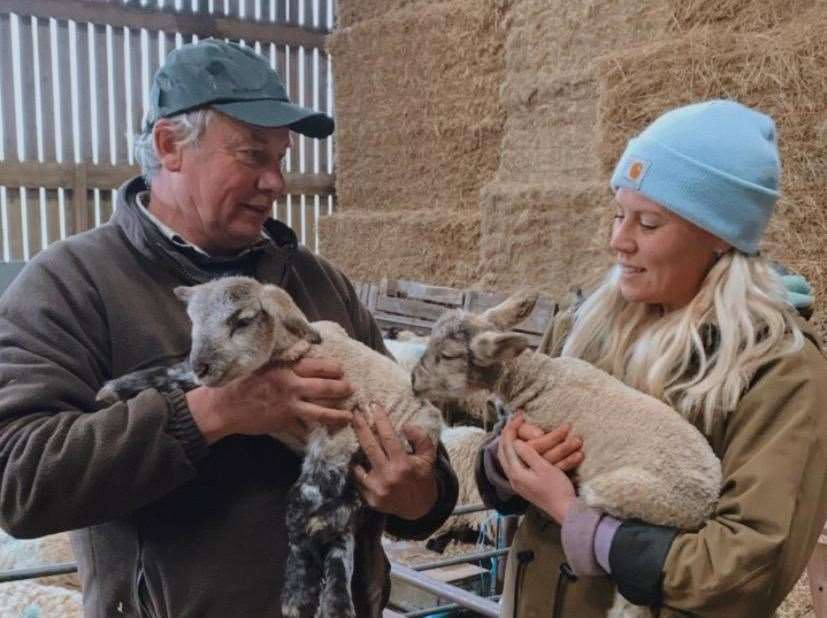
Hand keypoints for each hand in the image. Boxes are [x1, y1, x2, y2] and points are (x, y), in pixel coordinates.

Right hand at [186, 357, 353, 443]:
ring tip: (348, 416)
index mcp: (285, 369)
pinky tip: (326, 435)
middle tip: (351, 389)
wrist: (222, 406)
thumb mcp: (263, 366)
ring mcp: (288, 407)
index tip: (341, 370)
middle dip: (341, 389)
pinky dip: (315, 433)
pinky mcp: (283, 422)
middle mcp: (290, 387)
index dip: (332, 369)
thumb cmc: (241, 382)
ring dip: (337, 414)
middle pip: (324, 388)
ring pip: (320, 412)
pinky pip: (304, 429)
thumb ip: (284, 366)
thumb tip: (304, 363)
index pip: (317, 367)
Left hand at [352, 403, 438, 519]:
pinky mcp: (370, 499)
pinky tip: (358, 460)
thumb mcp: (429, 457)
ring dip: (355, 447)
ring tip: (353, 433)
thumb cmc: (422, 478)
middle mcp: (388, 476)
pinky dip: (358, 468)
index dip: (380, 419)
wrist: (419, 509)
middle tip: (354, 412)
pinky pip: (359, 478)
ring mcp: (377, 489)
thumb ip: (421, 438)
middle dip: (360, 426)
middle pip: (369, 446)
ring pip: (359, 462)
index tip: (373, 405)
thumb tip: (405, 426)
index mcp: (403, 464)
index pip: (388, 437)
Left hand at [498, 413, 576, 523]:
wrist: (565, 510)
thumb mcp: (544, 468)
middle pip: (503, 451)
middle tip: (515, 420)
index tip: (519, 416)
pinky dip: (514, 452)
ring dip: (509, 442)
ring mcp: (517, 482)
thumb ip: (529, 454)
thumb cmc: (556, 489)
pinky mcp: (523, 484)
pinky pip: (513, 463)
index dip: (511, 428)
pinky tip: (520, 448)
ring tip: (515, 431)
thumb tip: (516, 441)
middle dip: (507, 434)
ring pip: (507, 457)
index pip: (508, 445)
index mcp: (515, 472)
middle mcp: (512, 477)